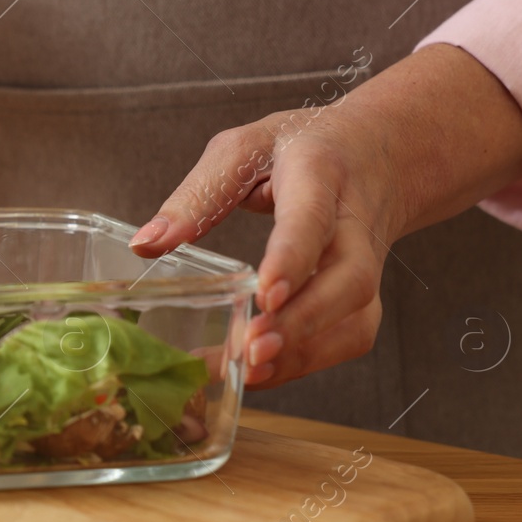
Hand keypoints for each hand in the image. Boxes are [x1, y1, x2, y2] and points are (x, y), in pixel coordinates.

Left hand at [130, 46, 521, 388]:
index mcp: (319, 175)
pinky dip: (306, 362)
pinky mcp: (364, 296)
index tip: (264, 293)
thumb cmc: (297, 149)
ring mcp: (368, 264)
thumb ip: (196, 196)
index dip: (292, 257)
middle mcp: (353, 225)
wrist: (375, 152)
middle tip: (252, 349)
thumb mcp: (242, 151)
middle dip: (303, 321)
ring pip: (355, 318)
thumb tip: (145, 245)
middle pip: (347, 280)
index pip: (311, 218)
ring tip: (248, 372)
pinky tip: (262, 373)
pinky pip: (346, 338)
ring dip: (303, 352)